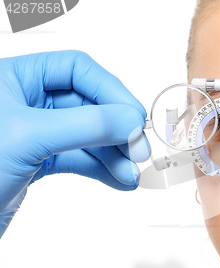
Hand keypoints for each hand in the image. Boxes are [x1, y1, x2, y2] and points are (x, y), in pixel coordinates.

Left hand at [0, 50, 149, 237]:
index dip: (111, 92)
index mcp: (16, 78)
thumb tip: (129, 120)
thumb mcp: (29, 136)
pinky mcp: (39, 160)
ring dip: (115, 155)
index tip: (133, 118)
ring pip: (89, 136)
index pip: (78, 70)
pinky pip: (81, 159)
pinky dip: (103, 170)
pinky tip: (119, 181)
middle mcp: (27, 101)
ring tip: (130, 174)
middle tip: (138, 150)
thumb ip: (85, 125)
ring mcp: (35, 132)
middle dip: (117, 130)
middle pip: (90, 105)